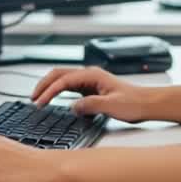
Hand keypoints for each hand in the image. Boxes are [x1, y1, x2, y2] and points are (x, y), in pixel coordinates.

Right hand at [32, 67, 152, 121]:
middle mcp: (90, 75)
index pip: (64, 80)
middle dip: (44, 85)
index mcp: (93, 75)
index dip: (49, 91)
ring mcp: (90, 81)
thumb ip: (90, 105)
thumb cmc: (134, 102)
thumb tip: (73, 107)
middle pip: (59, 74)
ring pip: (63, 79)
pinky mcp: (91, 89)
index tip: (40, 102)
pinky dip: (58, 92)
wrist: (147, 103)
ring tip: (38, 98)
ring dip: (49, 87)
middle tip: (32, 98)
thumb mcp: (111, 106)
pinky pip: (70, 87)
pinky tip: (54, 99)